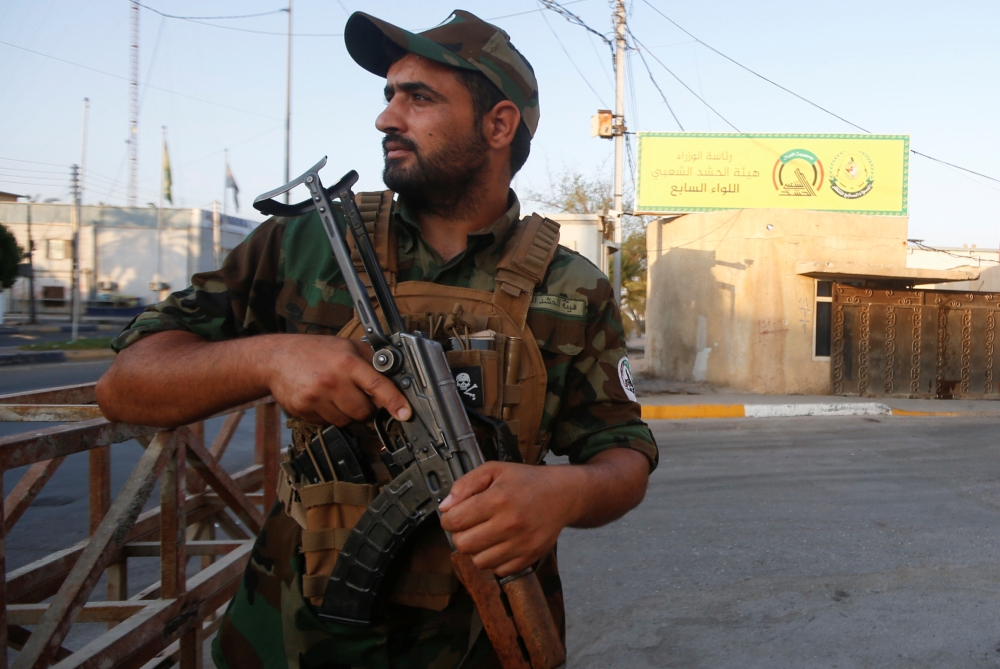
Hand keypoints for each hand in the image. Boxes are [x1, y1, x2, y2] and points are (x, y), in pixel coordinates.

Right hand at [266, 335, 410, 425]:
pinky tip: (324, 399)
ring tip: (339, 395)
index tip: (405, 413)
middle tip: (359, 396)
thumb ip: (371, 359)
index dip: (394, 401)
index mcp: (347, 362)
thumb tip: (394, 375)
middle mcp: (332, 381)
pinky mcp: (305, 411)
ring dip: (349, 413)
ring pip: (347, 421)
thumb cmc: (314, 351)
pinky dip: (331, 416)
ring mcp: (317, 398)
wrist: (276, 359)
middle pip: (364, 411)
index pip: (377, 385)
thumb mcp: (346, 345)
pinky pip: (329, 423)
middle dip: (367, 408)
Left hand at [438, 461, 583, 575]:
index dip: (448, 519)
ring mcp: (520, 544)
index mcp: (497, 499)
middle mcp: (509, 523)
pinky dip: (494, 560)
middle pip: (463, 545)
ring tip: (484, 535)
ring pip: (478, 562)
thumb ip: (465, 484)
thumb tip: (445, 507)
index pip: (454, 521)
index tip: (454, 515)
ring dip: (476, 550)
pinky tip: (499, 544)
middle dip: (460, 535)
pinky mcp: (529, 557)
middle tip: (469, 526)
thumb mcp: (494, 470)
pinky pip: (498, 570)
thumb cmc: (527, 481)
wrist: (562, 495)